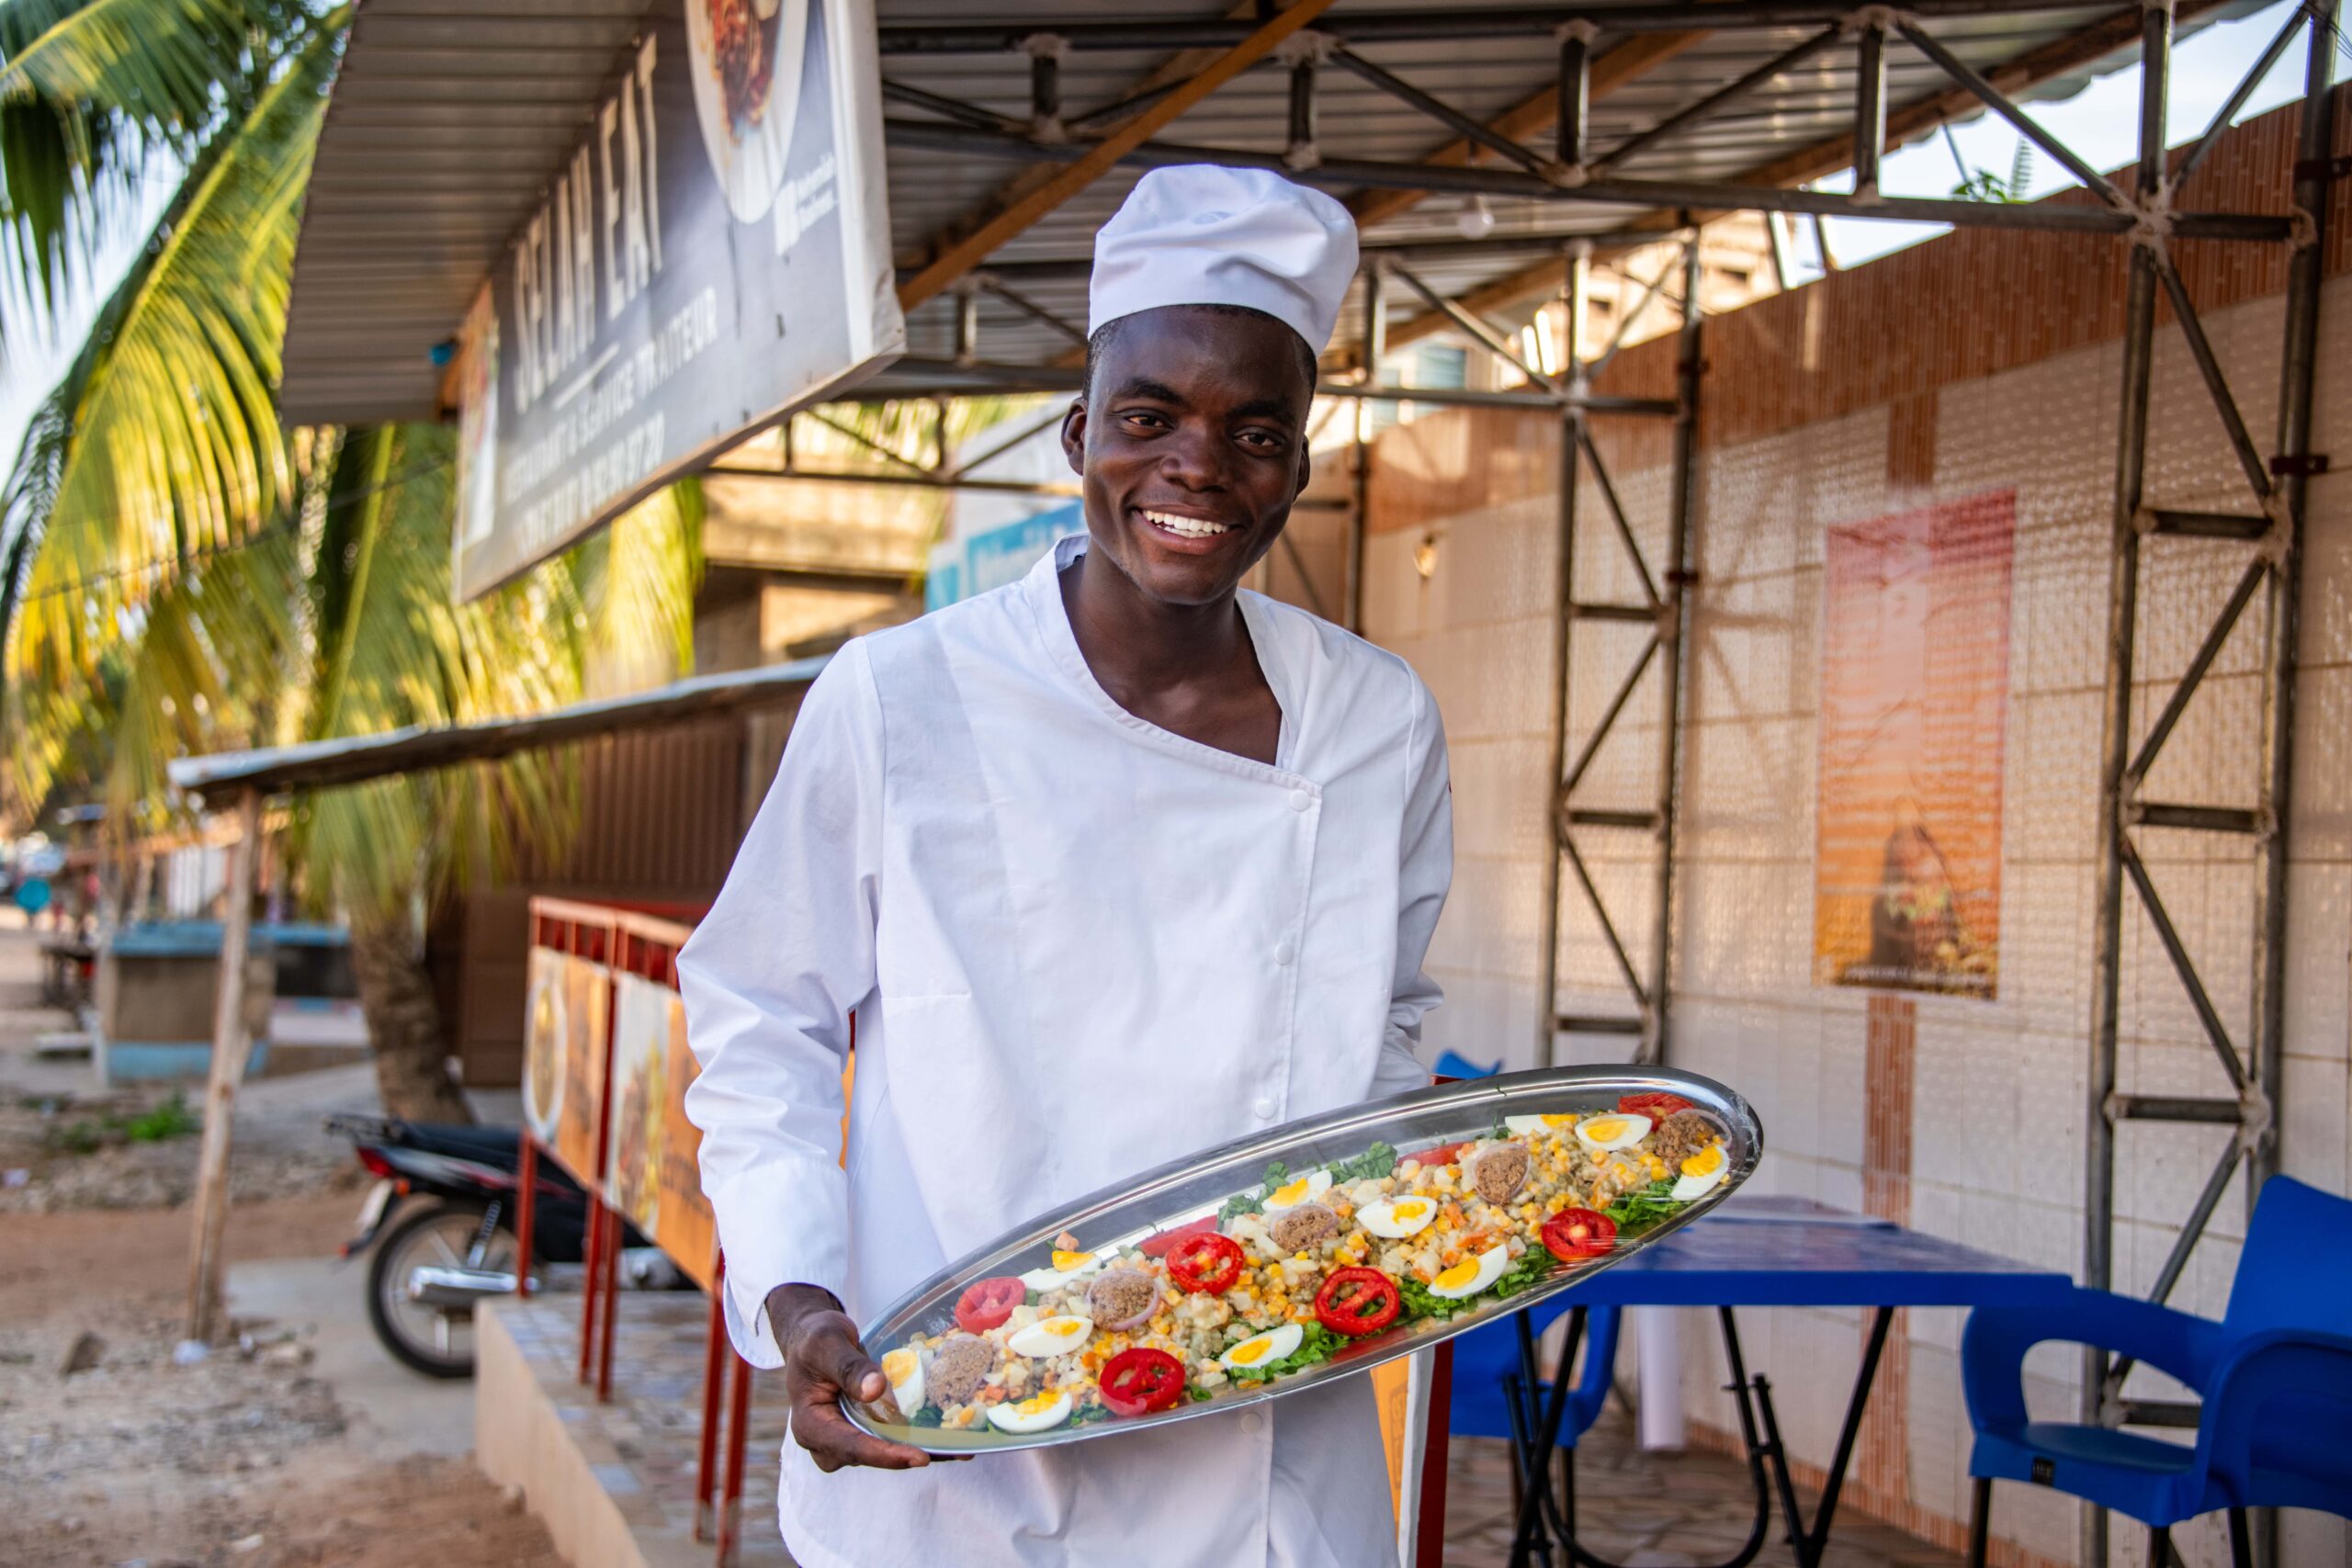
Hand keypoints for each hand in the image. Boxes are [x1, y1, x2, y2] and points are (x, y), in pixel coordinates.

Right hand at [768, 1283, 935, 1472]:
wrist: (812, 1339)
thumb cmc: (815, 1339)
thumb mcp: (827, 1344)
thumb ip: (848, 1367)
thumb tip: (875, 1390)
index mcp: (810, 1425)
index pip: (849, 1446)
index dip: (884, 1454)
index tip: (918, 1457)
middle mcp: (827, 1440)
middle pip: (869, 1455)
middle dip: (909, 1457)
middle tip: (951, 1453)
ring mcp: (844, 1438)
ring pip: (882, 1451)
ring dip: (919, 1451)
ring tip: (960, 1450)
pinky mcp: (861, 1430)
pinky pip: (887, 1439)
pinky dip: (916, 1438)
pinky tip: (948, 1436)